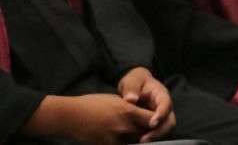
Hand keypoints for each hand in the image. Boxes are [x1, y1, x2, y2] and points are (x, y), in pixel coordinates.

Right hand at [20, 93, 155, 143]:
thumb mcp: (118, 100)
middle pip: (149, 134)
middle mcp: (124, 127)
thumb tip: (148, 114)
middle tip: (157, 129)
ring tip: (146, 134)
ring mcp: (116, 139)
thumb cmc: (95, 103)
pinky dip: (132, 143)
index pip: (153, 120)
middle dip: (154, 131)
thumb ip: (134, 108)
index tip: (161, 120)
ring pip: (139, 142)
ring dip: (144, 139)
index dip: (160, 121)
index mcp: (128, 111)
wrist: (71, 117)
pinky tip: (132, 139)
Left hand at [117, 67, 175, 141]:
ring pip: (164, 129)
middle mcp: (164, 107)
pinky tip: (137, 141)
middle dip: (159, 131)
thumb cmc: (135, 82)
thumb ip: (131, 88)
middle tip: (144, 139)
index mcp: (161, 94)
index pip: (166, 104)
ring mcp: (161, 116)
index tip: (152, 123)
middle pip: (169, 121)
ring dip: (154, 137)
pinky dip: (150, 137)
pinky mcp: (155, 123)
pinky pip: (156, 132)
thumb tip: (131, 99)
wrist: (135, 85)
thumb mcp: (132, 81)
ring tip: (140, 142)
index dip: (162, 114)